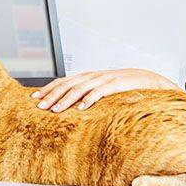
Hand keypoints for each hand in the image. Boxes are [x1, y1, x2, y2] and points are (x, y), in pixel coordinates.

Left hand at [31, 69, 178, 112]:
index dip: (48, 89)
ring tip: (54, 110)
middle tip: (39, 107)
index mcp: (89, 77)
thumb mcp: (103, 90)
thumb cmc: (124, 88)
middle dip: (51, 96)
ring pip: (80, 88)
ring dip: (66, 100)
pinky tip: (81, 109)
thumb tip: (69, 107)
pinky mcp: (117, 84)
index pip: (63, 81)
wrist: (151, 81)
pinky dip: (89, 100)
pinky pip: (100, 92)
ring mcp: (105, 79)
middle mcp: (94, 76)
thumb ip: (87, 94)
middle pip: (67, 84)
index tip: (34, 99)